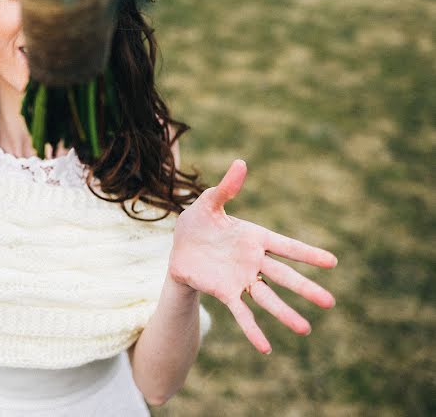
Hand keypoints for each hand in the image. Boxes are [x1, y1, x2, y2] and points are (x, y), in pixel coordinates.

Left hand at [168, 159, 337, 354]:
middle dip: (306, 289)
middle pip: (284, 277)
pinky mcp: (225, 292)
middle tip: (331, 303)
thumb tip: (241, 163)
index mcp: (254, 238)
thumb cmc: (197, 223)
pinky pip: (241, 313)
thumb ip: (226, 188)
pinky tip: (266, 348)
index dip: (307, 254)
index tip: (333, 262)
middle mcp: (253, 262)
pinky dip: (253, 330)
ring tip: (306, 329)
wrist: (179, 248)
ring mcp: (241, 279)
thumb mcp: (208, 203)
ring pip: (267, 299)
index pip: (286, 246)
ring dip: (285, 314)